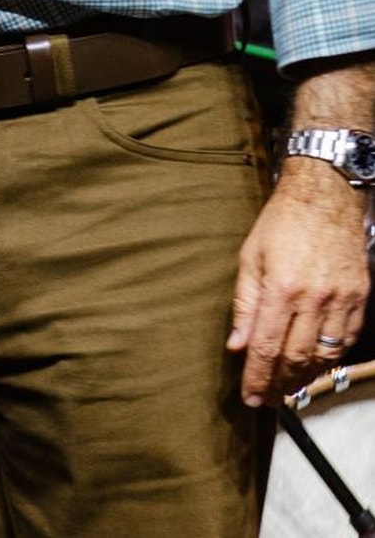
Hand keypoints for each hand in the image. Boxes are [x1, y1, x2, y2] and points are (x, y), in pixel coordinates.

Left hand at [227, 163, 370, 402]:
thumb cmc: (280, 224)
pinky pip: (345, 340)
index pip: (267, 346)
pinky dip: (329, 358)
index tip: (250, 397)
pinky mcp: (360, 299)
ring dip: (305, 377)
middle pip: (297, 357)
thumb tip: (237, 345)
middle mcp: (315, 298)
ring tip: (287, 388)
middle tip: (267, 400)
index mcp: (281, 287)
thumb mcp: (250, 257)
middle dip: (280, 384)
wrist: (325, 198)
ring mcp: (342, 300)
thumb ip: (244, 304)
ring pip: (325, 355)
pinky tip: (314, 365)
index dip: (258, 377)